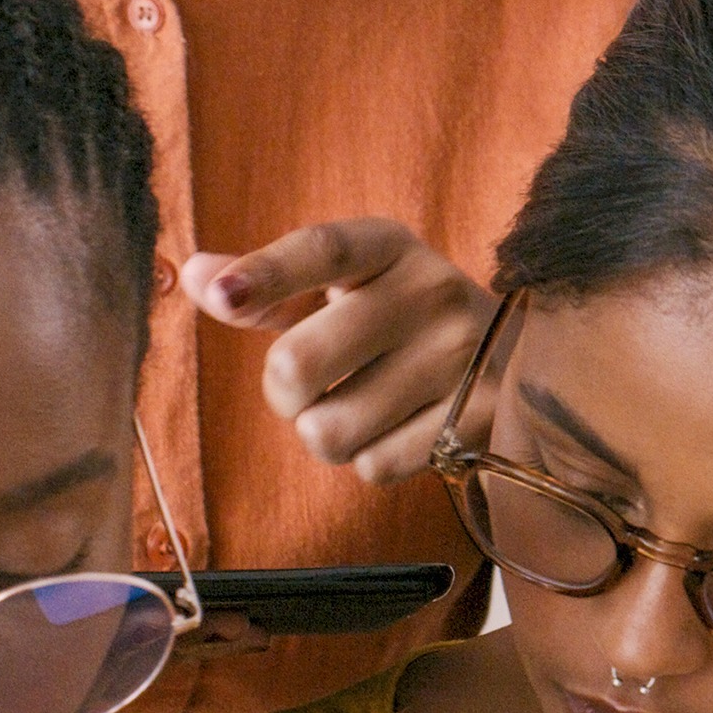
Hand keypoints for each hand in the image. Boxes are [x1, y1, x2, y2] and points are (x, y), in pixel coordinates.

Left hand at [185, 217, 496, 486]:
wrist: (519, 354)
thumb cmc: (397, 318)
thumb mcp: (343, 287)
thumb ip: (267, 287)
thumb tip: (193, 275)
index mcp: (388, 248)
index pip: (322, 250)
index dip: (266, 273)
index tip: (221, 296)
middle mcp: (430, 292)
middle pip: (297, 364)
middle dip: (283, 392)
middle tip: (309, 385)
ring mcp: (459, 357)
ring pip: (327, 431)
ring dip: (324, 431)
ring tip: (362, 406)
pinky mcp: (475, 419)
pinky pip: (373, 465)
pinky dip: (371, 456)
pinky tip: (401, 427)